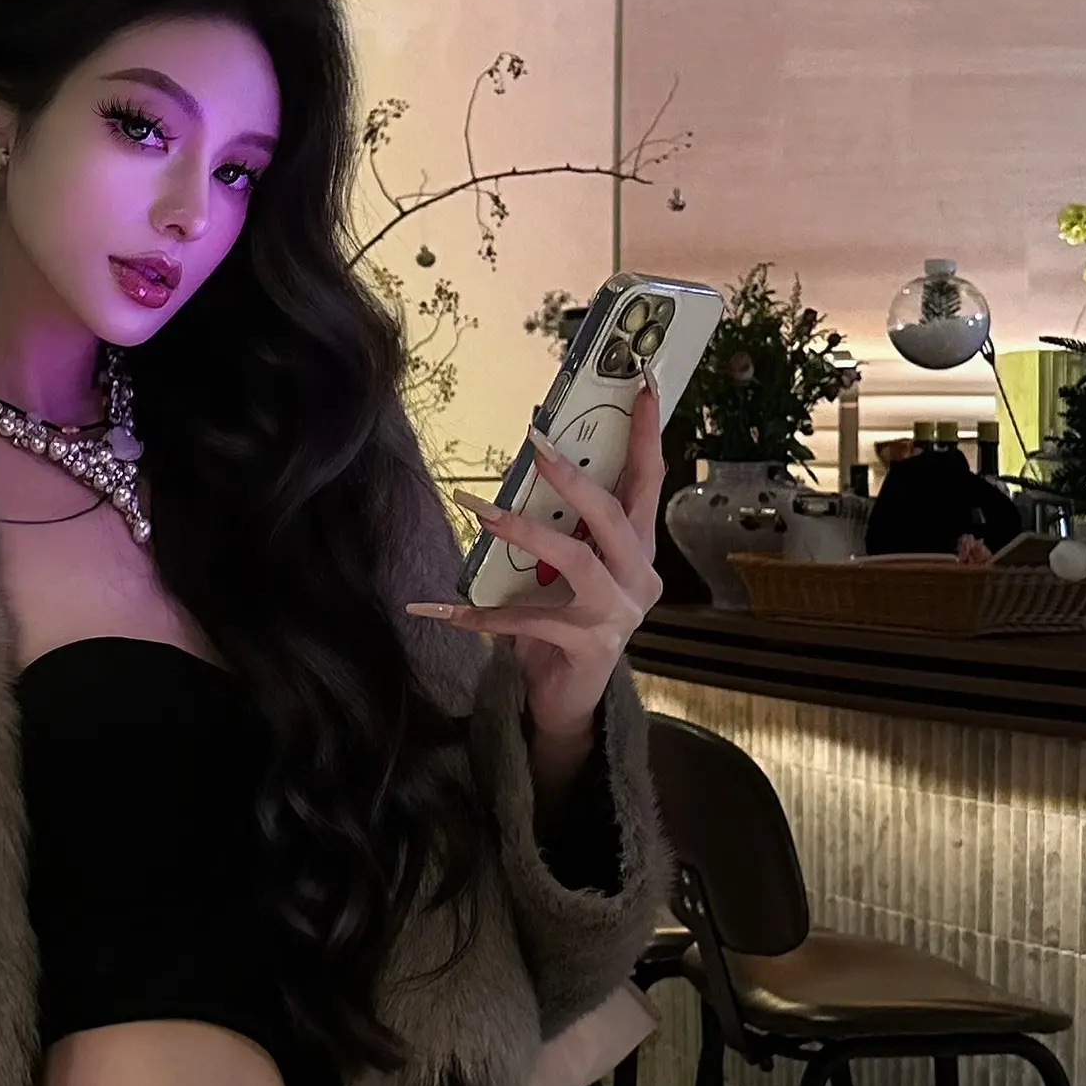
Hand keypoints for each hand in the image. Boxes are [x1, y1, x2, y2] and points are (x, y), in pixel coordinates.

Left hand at [408, 383, 663, 795]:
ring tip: (478, 510)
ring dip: (522, 530)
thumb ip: (565, 528)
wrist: (570, 702)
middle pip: (614, 514)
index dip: (646, 433)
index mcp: (638, 550)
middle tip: (535, 439)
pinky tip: (436, 610)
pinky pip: (526, 621)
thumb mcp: (569, 573)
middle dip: (573, 475)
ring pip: (576, 558)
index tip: (643, 382)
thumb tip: (528, 467)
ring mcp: (618, 614)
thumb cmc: (565, 626)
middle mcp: (639, 578)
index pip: (648, 481)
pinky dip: (477, 616)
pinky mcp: (588, 646)